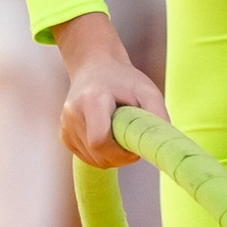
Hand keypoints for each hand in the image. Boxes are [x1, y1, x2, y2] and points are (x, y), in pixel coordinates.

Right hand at [51, 11, 169, 167]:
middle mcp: (73, 113)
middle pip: (97, 155)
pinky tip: (107, 135)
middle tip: (132, 141)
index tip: (134, 146)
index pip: (99, 141)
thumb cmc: (124, 80)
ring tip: (120, 134)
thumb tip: (163, 144)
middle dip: (120, 157)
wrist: (94, 67)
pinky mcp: (63, 135)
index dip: (120, 153)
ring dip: (111, 156)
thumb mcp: (147, 91)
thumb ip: (157, 116)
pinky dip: (100, 155)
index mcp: (92, 99)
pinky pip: (86, 157)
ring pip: (93, 160)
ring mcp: (65, 125)